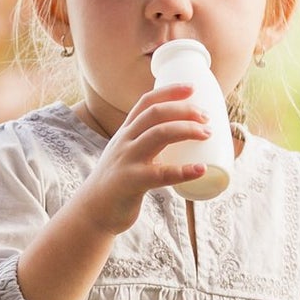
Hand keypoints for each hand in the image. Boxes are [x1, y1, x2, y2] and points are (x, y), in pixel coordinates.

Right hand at [72, 86, 210, 233]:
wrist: (93, 211)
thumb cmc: (118, 184)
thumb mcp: (127, 156)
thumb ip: (146, 146)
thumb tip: (179, 141)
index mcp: (126, 132)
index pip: (146, 102)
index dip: (170, 91)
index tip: (192, 88)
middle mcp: (125, 141)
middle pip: (156, 113)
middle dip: (184, 110)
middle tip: (206, 117)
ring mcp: (127, 160)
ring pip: (159, 134)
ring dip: (187, 130)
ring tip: (207, 134)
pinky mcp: (132, 182)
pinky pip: (161, 174)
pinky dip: (184, 171)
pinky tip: (201, 169)